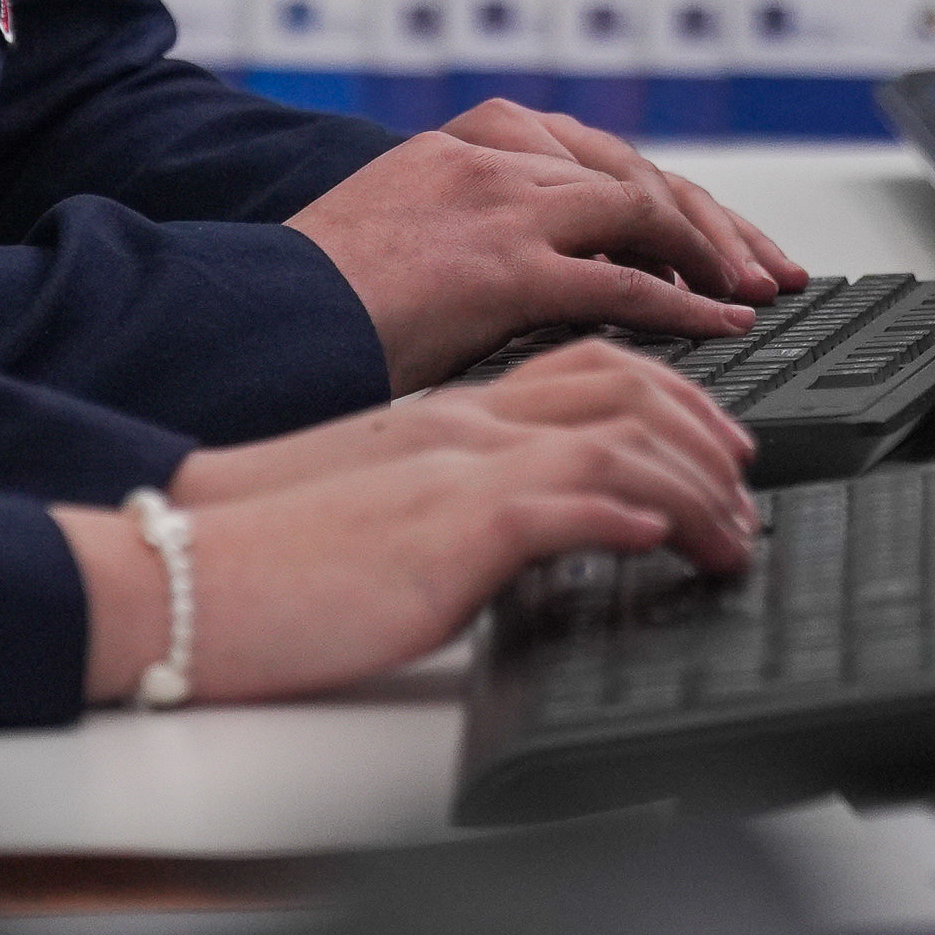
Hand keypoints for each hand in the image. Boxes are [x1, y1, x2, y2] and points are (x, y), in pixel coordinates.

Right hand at [53, 366, 756, 704]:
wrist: (185, 573)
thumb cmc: (266, 554)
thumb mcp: (376, 502)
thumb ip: (444, 492)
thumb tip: (505, 525)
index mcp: (444, 410)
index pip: (583, 360)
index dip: (666, 387)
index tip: (713, 434)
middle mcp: (462, 421)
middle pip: (621, 376)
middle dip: (705, 419)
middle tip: (748, 472)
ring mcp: (460, 468)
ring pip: (621, 434)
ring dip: (697, 482)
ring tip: (736, 530)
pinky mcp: (453, 528)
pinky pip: (571, 501)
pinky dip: (637, 511)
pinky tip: (673, 539)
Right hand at [284, 111, 792, 388]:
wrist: (262, 315)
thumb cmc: (320, 296)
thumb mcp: (402, 233)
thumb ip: (474, 229)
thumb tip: (543, 273)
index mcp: (467, 144)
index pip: (600, 158)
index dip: (672, 199)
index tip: (716, 238)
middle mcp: (490, 157)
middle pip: (634, 173)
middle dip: (711, 221)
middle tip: (765, 266)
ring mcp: (499, 205)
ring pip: (641, 209)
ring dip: (711, 252)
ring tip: (752, 293)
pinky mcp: (503, 266)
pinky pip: (619, 278)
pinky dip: (682, 300)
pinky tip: (718, 323)